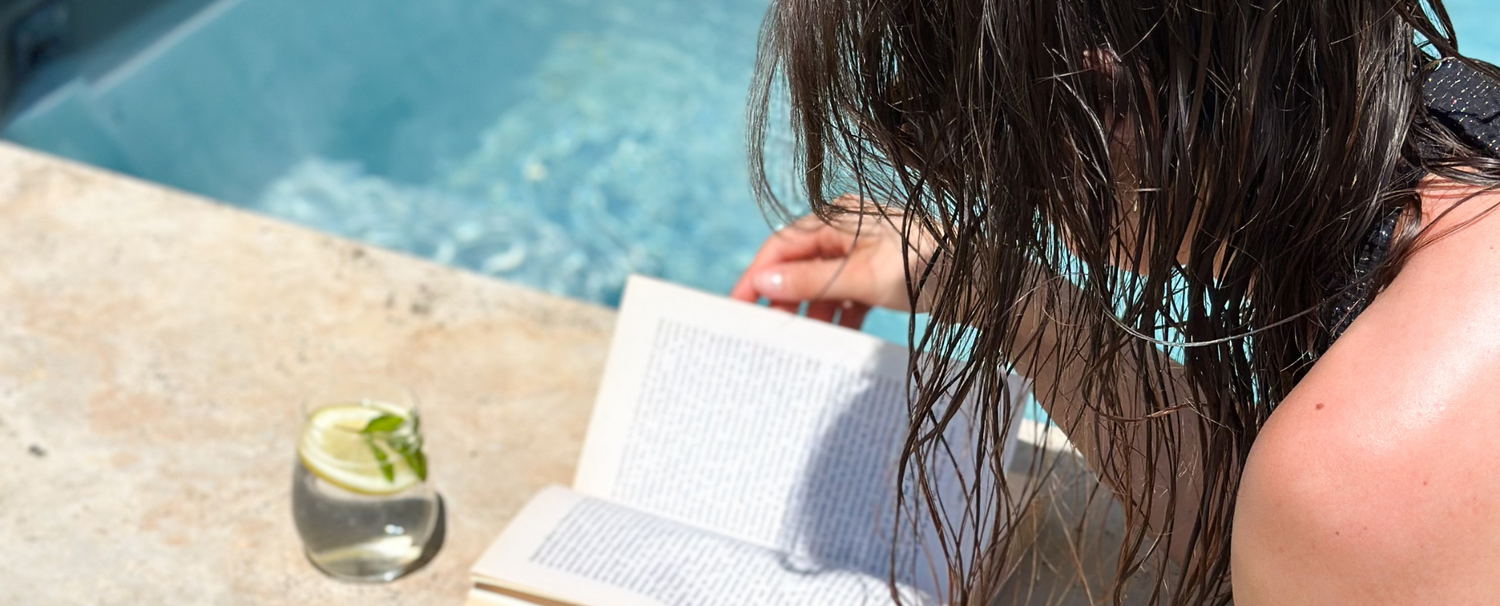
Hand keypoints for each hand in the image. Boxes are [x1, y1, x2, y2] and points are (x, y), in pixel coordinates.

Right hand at [730, 196, 930, 327]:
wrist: (986, 284)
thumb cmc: (928, 268)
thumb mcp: (863, 277)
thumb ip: (811, 281)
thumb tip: (763, 285)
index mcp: (838, 218)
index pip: (782, 246)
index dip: (756, 276)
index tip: (737, 309)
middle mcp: (848, 230)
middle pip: (799, 265)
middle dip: (783, 299)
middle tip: (767, 334)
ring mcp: (866, 251)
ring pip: (823, 284)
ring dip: (812, 312)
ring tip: (802, 342)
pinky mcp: (882, 273)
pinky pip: (847, 295)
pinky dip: (840, 316)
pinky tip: (837, 338)